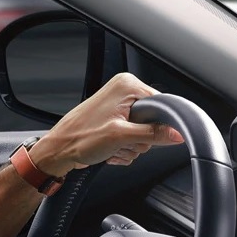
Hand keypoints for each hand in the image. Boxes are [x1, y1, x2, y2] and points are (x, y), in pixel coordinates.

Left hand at [27, 73, 185, 176]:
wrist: (59, 151)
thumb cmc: (80, 138)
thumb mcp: (121, 136)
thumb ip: (152, 134)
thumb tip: (177, 134)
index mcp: (127, 85)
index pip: (161, 104)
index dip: (157, 125)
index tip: (145, 137)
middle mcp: (123, 92)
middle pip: (153, 121)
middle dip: (139, 139)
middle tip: (122, 142)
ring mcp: (118, 107)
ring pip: (143, 133)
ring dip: (130, 147)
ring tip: (113, 147)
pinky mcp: (114, 120)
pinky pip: (132, 137)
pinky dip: (124, 148)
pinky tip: (111, 150)